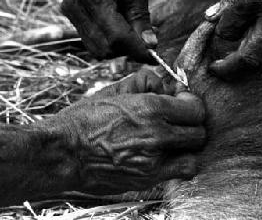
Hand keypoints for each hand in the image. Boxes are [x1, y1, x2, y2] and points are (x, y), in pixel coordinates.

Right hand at [50, 68, 205, 193]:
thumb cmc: (84, 120)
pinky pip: (183, 172)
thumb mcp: (114, 90)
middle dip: (192, 123)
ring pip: (194, 152)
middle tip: (178, 120)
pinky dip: (181, 163)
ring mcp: (154, 160)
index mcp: (150, 108)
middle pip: (199, 131)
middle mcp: (157, 135)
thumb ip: (145, 82)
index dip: (191, 104)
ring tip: (174, 140)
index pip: (195, 108)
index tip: (182, 102)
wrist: (62, 152)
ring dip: (188, 145)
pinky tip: (168, 156)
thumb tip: (166, 84)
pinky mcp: (148, 179)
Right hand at [62, 0, 156, 61]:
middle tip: (149, 43)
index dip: (138, 51)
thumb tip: (150, 44)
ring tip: (138, 32)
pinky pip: (90, 35)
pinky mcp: (71, 8)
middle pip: (104, 48)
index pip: (117, 39)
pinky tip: (124, 24)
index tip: (156, 56)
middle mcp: (75, 5)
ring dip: (118, 46)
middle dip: (128, 50)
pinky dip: (108, 37)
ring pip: (95, 46)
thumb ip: (141, 15)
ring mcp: (70, 7)